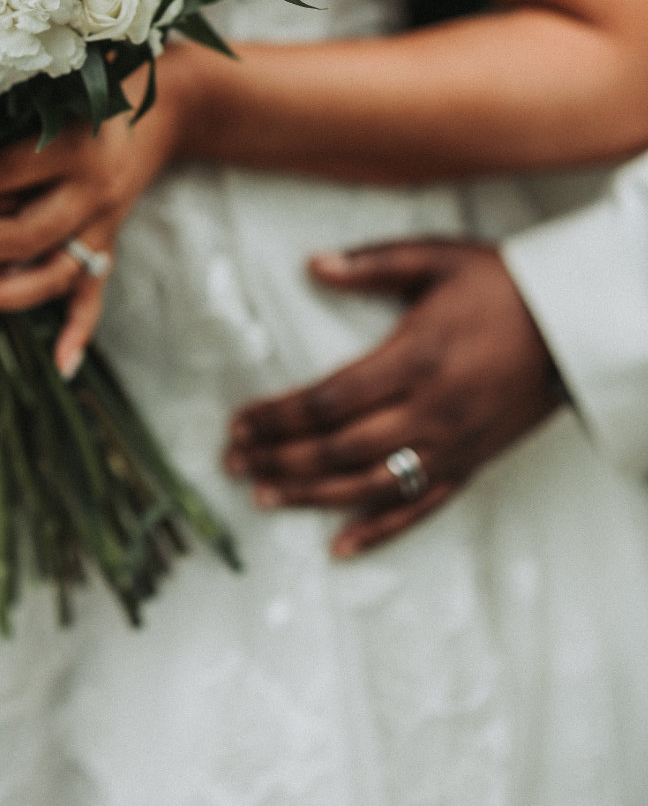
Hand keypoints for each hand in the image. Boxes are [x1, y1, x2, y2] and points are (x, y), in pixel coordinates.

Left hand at [0, 67, 180, 376]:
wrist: (170, 108)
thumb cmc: (96, 88)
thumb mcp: (54, 86)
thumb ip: (0, 106)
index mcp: (78, 147)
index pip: (6, 171)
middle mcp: (94, 193)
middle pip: (24, 234)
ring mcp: (104, 227)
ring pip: (50, 276)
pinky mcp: (108, 246)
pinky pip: (94, 297)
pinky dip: (78, 331)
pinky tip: (60, 366)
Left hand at [224, 239, 565, 556]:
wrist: (569, 324)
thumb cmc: (500, 286)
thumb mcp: (436, 259)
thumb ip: (372, 264)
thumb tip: (312, 265)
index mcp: (414, 359)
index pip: (328, 400)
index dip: (278, 416)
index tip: (240, 421)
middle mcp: (430, 410)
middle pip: (339, 447)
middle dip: (280, 457)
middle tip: (235, 461)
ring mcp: (451, 444)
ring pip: (370, 484)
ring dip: (312, 494)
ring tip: (264, 496)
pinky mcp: (471, 463)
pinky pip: (420, 507)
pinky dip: (378, 531)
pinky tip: (339, 546)